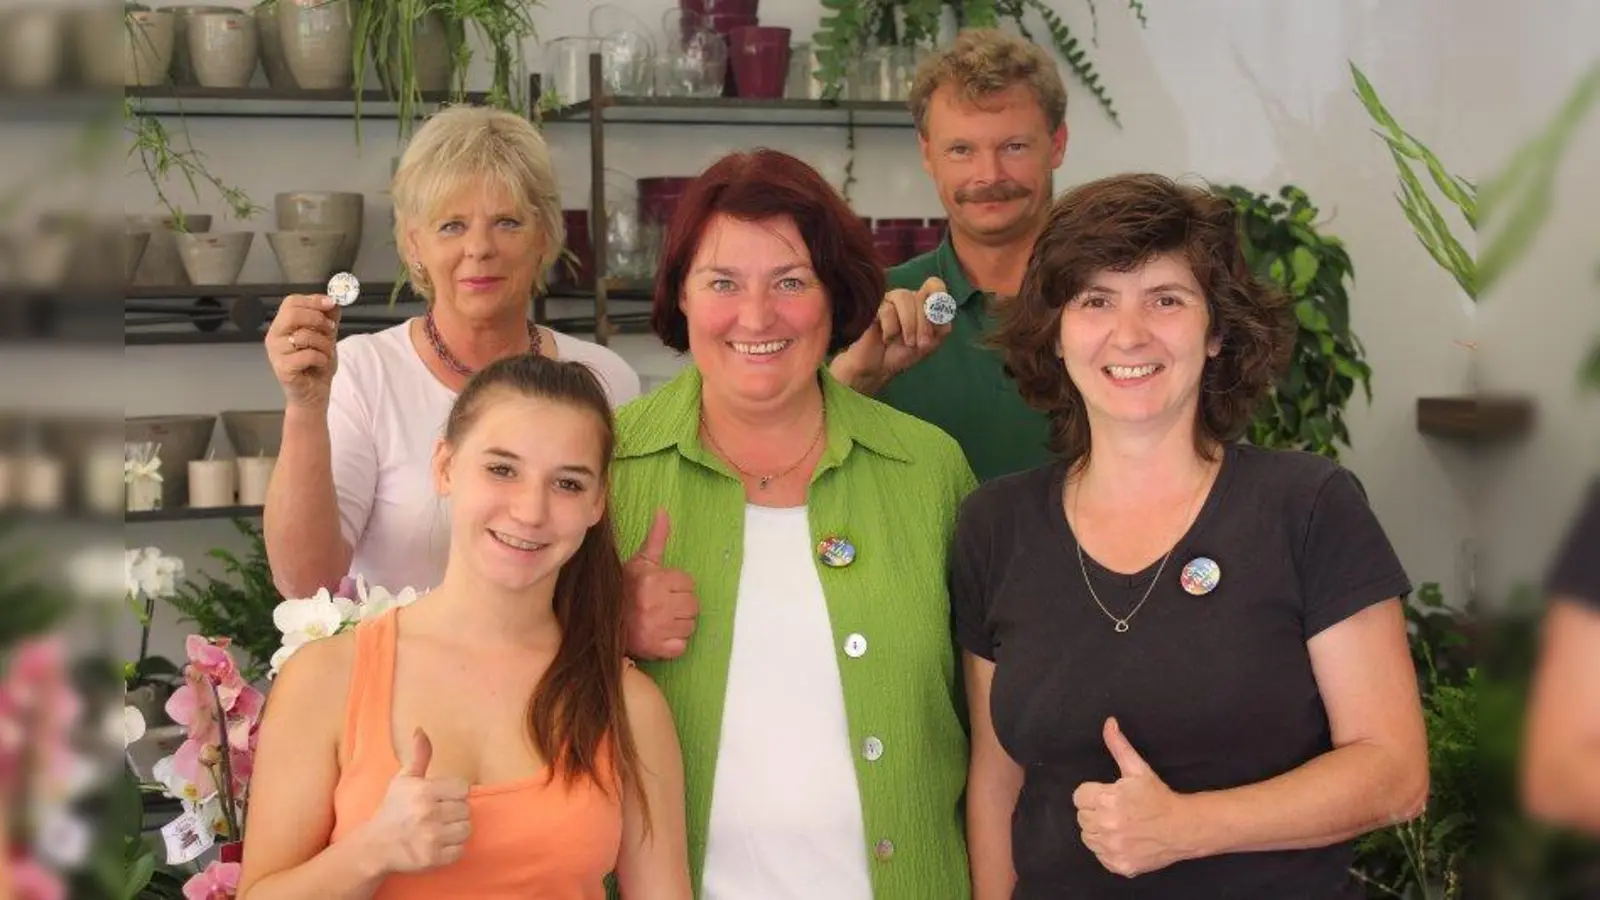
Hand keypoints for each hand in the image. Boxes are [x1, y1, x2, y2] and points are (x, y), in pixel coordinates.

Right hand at [266, 293, 341, 409]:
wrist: (314, 393)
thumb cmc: (317, 365)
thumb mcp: (327, 336)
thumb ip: (328, 318)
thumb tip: (333, 301)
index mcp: (282, 325)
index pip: (291, 302)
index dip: (313, 300)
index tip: (331, 303)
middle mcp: (274, 336)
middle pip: (293, 314)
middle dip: (318, 319)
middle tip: (330, 330)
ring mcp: (276, 352)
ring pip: (303, 336)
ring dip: (324, 344)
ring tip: (325, 353)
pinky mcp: (283, 368)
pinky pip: (307, 355)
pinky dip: (321, 358)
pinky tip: (320, 364)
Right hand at [366, 729, 470, 874]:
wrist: (375, 846)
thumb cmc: (393, 810)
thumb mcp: (404, 779)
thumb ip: (419, 755)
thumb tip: (421, 729)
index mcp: (424, 791)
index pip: (463, 789)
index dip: (454, 794)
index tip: (441, 799)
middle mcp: (428, 813)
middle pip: (466, 810)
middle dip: (454, 813)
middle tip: (438, 816)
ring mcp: (431, 838)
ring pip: (466, 830)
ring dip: (456, 831)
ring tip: (439, 830)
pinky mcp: (433, 858)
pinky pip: (460, 851)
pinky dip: (452, 850)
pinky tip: (437, 844)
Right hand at [622, 509, 699, 659]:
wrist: (600, 623)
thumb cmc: (624, 589)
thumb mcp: (640, 561)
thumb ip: (656, 538)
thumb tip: (663, 511)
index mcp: (653, 581)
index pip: (688, 583)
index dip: (677, 585)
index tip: (663, 589)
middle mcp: (657, 604)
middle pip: (693, 605)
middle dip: (681, 605)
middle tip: (665, 605)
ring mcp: (658, 629)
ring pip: (690, 626)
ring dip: (679, 624)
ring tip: (662, 619)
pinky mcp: (657, 649)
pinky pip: (682, 646)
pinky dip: (674, 643)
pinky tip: (661, 635)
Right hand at [829, 276, 954, 393]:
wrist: (879, 368)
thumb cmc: (903, 354)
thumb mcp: (930, 343)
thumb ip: (941, 326)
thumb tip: (941, 311)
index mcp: (923, 303)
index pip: (934, 285)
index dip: (938, 295)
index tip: (936, 314)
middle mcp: (907, 298)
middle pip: (921, 296)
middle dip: (924, 324)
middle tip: (921, 344)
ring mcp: (890, 300)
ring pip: (905, 298)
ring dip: (909, 324)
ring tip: (907, 342)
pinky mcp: (874, 307)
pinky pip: (888, 310)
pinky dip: (891, 329)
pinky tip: (886, 338)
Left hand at [1072, 717, 1194, 877]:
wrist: (1182, 827)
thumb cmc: (1158, 797)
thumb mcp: (1138, 769)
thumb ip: (1118, 746)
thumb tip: (1109, 723)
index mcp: (1106, 800)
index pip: (1078, 797)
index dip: (1092, 794)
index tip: (1107, 795)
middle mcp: (1105, 825)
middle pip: (1082, 817)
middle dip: (1095, 811)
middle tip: (1116, 809)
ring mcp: (1112, 848)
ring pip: (1087, 837)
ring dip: (1099, 831)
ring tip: (1120, 824)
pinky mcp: (1118, 865)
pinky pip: (1100, 856)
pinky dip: (1108, 850)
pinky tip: (1124, 840)